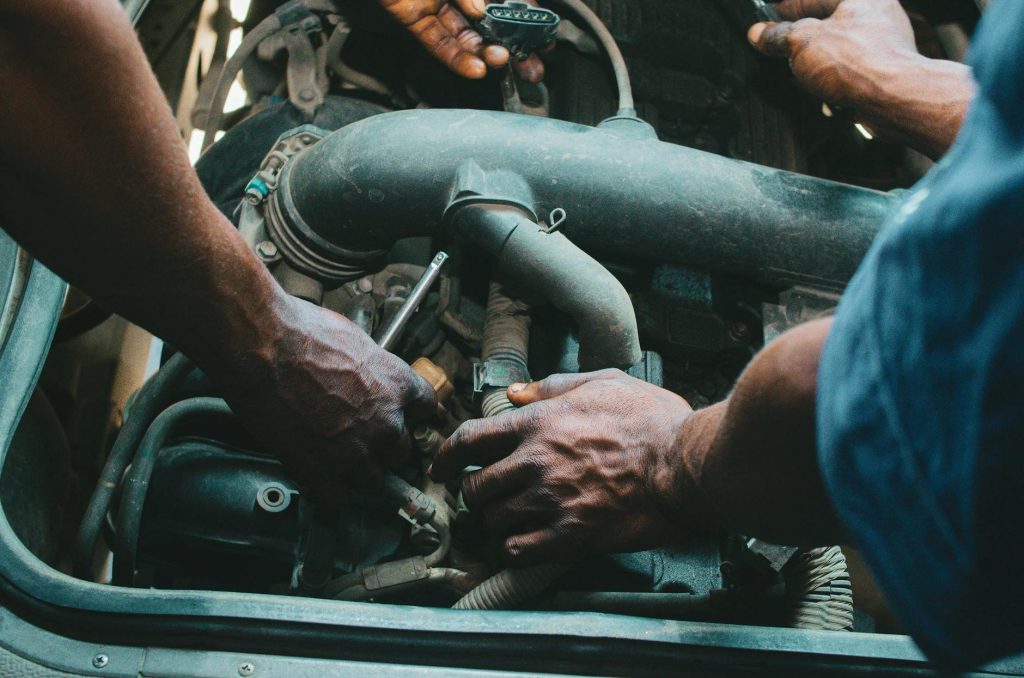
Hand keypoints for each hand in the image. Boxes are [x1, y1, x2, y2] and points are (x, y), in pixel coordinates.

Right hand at [213, 294, 436, 507]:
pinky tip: (318, 480)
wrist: (264, 347)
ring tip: (335, 461)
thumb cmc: (302, 333)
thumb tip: (364, 372)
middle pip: (400, 450)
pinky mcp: (323, 470)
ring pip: (373, 481)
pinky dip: (328, 493)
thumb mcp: (354, 339)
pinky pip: (338, 499)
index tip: (394, 415)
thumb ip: (370, 367)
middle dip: (380, 447)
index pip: (425, 408)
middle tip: (356, 438)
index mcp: (397, 385)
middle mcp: (385, 421)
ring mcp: (356, 450)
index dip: (406, 413)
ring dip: (357, 474)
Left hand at [379, 0, 545, 81]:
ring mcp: (435, 2)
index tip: (542, 40)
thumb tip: (482, 10)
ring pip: (465, 36)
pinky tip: (475, 67)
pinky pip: (437, 42)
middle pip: (490, 23)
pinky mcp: (413, 17)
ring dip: (484, 53)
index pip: (507, 1)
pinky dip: (456, 57)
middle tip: (530, 66)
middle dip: (512, 46)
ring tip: (500, 63)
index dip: (526, 19)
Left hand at [431, 370, 693, 564]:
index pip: (470, 439)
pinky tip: (524, 544)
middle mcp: (536, 462)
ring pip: (493, 520)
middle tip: (485, 497)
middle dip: (474, 493)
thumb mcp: (603, 383)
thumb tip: (517, 392)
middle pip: (475, 486)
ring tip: (508, 521)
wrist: (686, 464)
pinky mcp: (571, 535)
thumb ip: (554, 386)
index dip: (446, 455)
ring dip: (495, 522)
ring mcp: (551, 500)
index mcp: (538, 423)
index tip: (440, 466)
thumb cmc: (652, 421)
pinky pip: (519, 550)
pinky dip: (514, 550)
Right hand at [748, 0, 916, 108]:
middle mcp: (878, 16)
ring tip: (798, 73)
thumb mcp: (801, 42)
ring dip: (817, 62)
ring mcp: (885, 45)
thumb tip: (759, 33)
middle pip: (829, 23)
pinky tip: (822, 92)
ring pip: (840, 50)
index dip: (787, 8)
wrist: (893, 99)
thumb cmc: (860, 63)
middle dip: (802, 38)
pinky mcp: (886, 73)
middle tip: (779, 47)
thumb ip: (777, 36)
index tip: (768, 19)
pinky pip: (851, 73)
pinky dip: (834, 81)